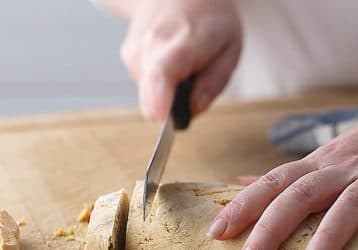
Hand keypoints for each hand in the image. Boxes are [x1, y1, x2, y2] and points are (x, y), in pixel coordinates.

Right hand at [120, 0, 241, 120]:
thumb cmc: (210, 20)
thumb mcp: (229, 49)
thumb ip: (213, 84)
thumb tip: (190, 111)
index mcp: (183, 39)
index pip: (163, 71)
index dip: (160, 100)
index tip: (161, 120)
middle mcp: (151, 43)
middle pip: (152, 93)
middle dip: (175, 105)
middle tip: (197, 80)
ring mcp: (135, 49)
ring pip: (152, 94)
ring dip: (172, 90)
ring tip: (187, 62)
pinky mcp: (128, 56)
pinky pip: (147, 86)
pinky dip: (161, 82)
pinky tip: (172, 60)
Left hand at [209, 89, 357, 249]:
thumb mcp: (327, 155)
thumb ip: (289, 175)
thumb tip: (241, 184)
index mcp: (321, 165)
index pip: (275, 183)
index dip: (244, 206)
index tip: (216, 232)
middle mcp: (346, 168)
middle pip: (302, 194)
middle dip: (271, 228)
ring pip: (352, 202)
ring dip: (328, 235)